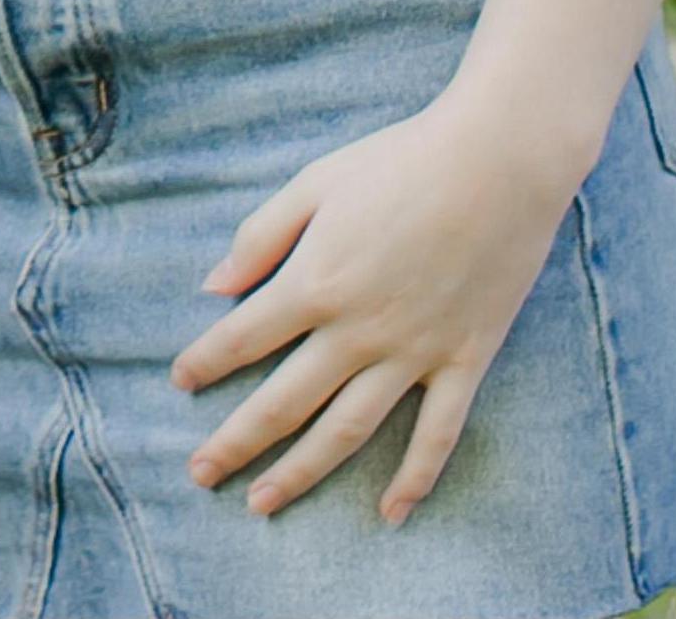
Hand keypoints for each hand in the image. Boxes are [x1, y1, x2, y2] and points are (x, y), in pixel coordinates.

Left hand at [169, 86, 585, 522]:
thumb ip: (262, 237)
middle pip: (285, 401)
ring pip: (348, 431)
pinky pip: (436, 435)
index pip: (243, 337)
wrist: (496, 165)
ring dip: (302, 472)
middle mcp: (358, 330)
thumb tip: (213, 286)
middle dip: (237, 441)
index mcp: (316, 281)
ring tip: (264, 503)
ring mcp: (414, 353)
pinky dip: (414, 479)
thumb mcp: (316, 183)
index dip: (206, 362)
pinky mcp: (464, 362)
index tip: (179, 384)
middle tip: (200, 475)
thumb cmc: (399, 162)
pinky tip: (389, 513)